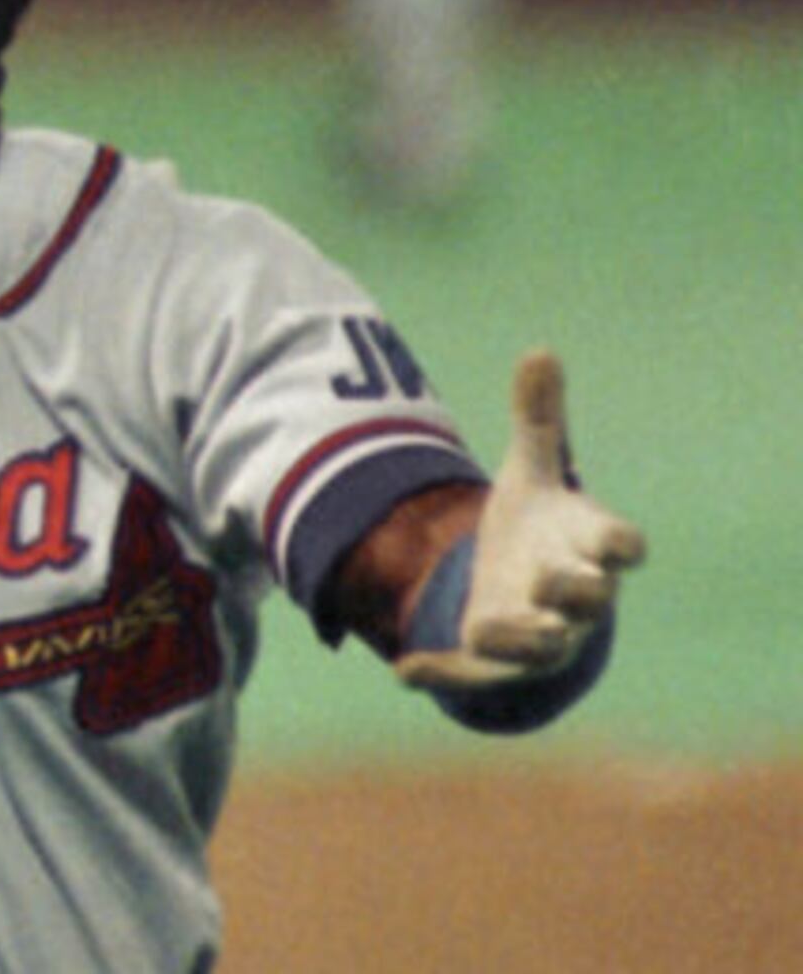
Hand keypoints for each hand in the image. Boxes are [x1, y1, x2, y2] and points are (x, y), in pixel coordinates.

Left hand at [396, 351, 646, 690]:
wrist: (523, 595)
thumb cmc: (540, 530)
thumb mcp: (530, 474)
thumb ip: (537, 421)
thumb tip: (540, 351)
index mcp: (586, 547)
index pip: (620, 547)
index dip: (621, 545)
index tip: (622, 543)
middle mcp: (573, 597)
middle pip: (588, 601)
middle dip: (574, 593)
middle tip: (554, 581)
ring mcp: (538, 636)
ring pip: (540, 648)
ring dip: (517, 638)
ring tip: (484, 624)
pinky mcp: (495, 665)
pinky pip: (472, 676)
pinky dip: (440, 674)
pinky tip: (405, 670)